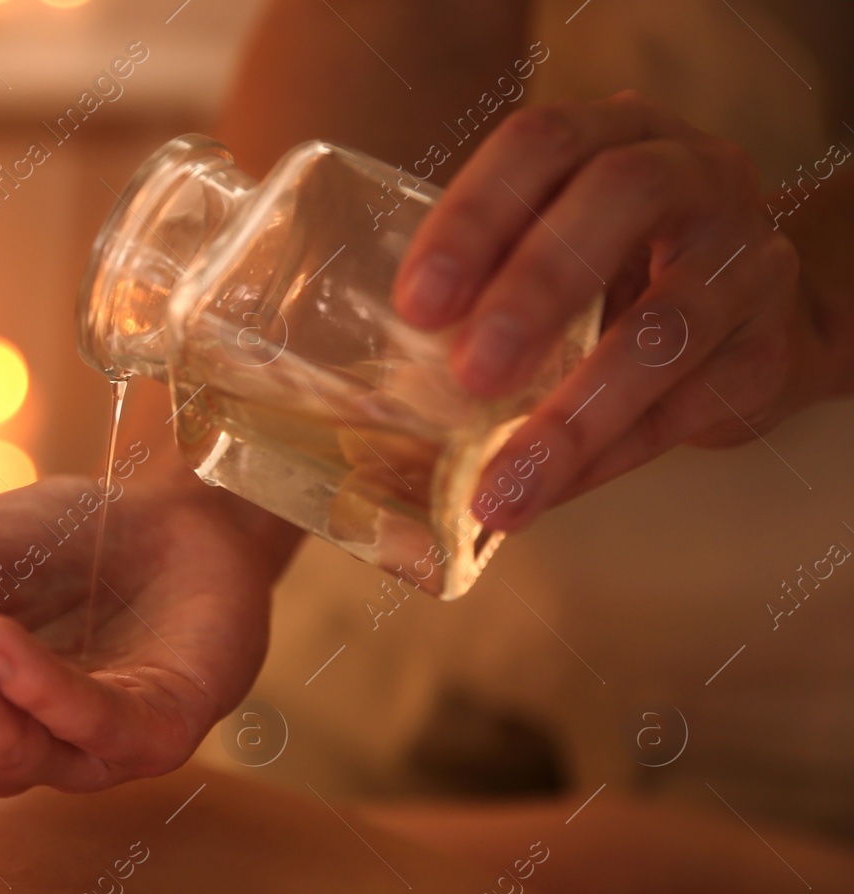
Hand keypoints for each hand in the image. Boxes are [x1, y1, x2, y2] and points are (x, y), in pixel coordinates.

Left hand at [392, 91, 838, 529]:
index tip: (418, 304)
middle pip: (622, 195)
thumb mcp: (556, 251)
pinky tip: (549, 491)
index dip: (474, 216)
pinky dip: (608, 455)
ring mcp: (746, 260)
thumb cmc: (621, 278)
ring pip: (669, 324)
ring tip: (504, 482)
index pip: (541, 143)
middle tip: (470, 372)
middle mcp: (695, 174)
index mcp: (617, 134)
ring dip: (575, 411)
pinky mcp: (769, 351)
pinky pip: (687, 408)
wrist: (764, 325)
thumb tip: (392, 397)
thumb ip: (486, 291)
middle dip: (537, 284)